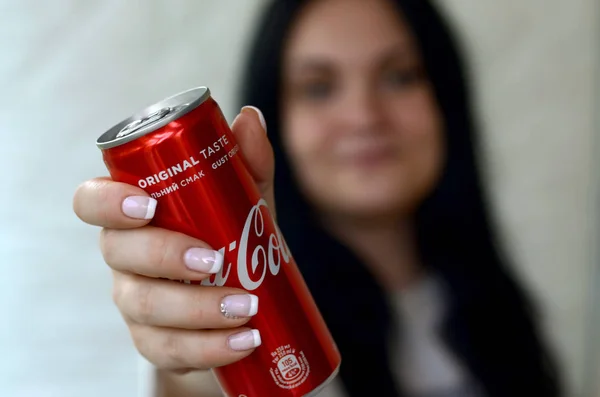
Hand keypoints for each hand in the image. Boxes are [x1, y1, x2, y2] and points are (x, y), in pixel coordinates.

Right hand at [73, 107, 273, 372]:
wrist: (243, 297)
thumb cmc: (232, 238)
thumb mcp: (243, 202)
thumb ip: (246, 163)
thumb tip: (249, 117)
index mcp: (135, 215)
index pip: (93, 202)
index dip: (108, 202)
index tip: (149, 203)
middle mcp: (125, 258)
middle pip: (118, 255)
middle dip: (164, 256)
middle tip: (215, 260)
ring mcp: (137, 302)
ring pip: (144, 307)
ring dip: (196, 309)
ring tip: (247, 306)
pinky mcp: (157, 342)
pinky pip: (169, 350)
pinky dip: (209, 347)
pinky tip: (244, 340)